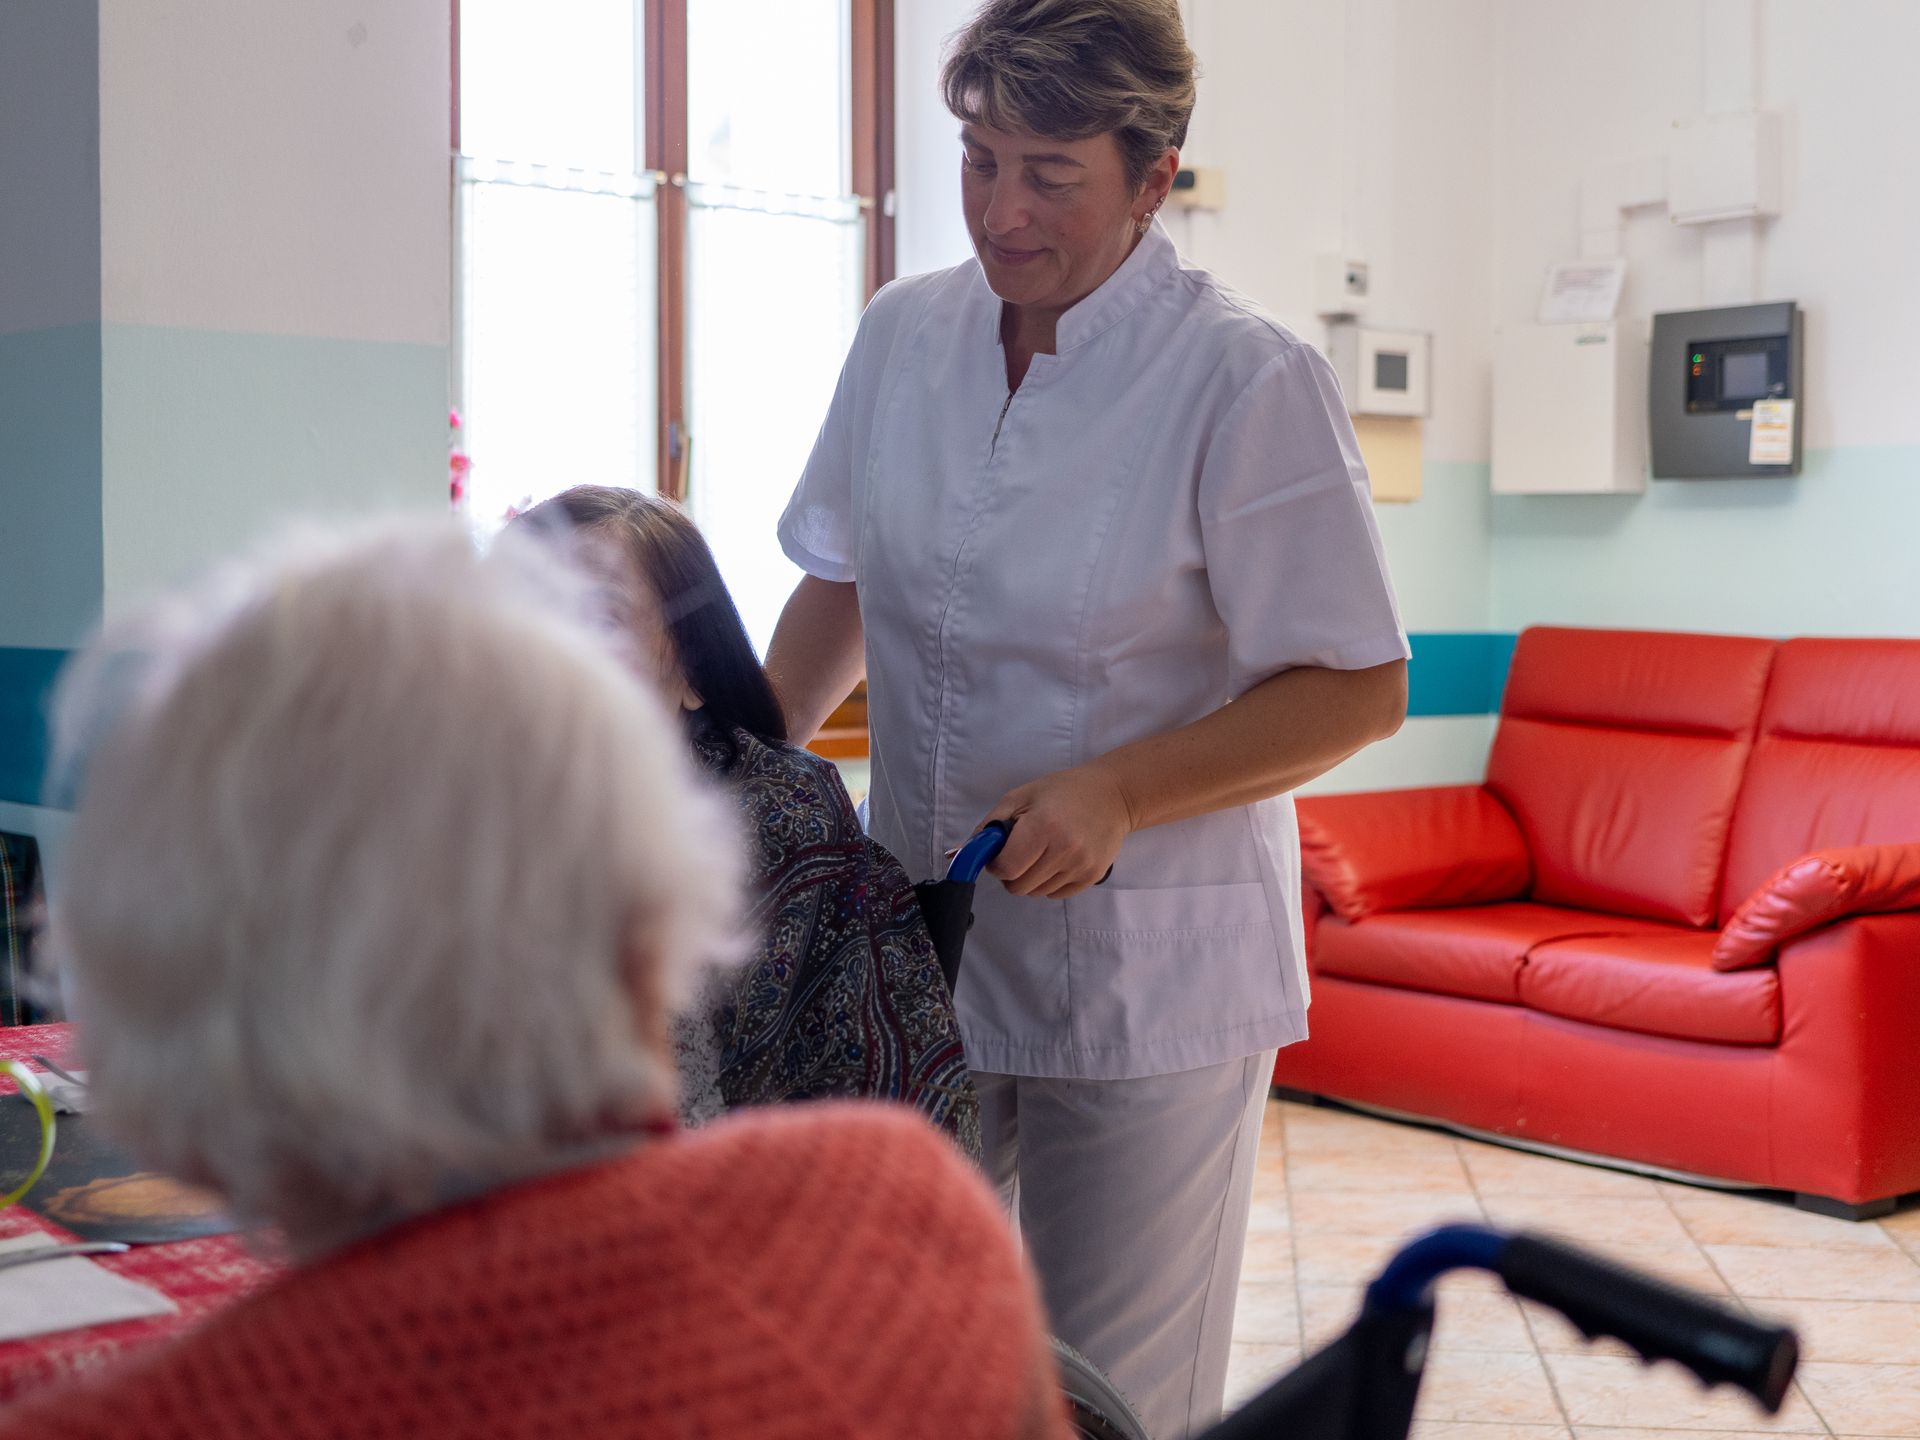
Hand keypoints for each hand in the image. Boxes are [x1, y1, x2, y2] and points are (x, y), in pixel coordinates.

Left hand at [982, 764, 1134, 898]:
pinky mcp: (1093, 877)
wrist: (1112, 795)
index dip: (996, 864)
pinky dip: (1049, 882)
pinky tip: (1057, 860)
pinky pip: (1056, 894)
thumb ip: (991, 825)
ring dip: (1031, 878)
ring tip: (1042, 852)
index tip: (1000, 853)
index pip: (1006, 869)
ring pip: (1036, 893)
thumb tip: (965, 853)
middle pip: (1019, 887)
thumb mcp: (1020, 796)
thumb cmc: (1062, 791)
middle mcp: (1064, 850)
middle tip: (1020, 852)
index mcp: (1043, 827)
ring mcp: (1081, 866)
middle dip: (1011, 873)